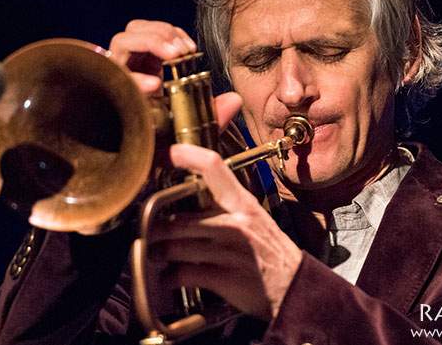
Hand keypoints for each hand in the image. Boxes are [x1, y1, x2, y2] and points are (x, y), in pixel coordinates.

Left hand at [108, 19, 195, 95]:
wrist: (136, 97)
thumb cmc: (130, 95)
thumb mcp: (131, 93)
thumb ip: (139, 86)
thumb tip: (154, 83)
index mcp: (116, 54)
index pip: (132, 41)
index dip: (156, 45)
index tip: (174, 54)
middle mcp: (126, 42)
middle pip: (144, 28)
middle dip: (166, 37)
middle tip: (183, 51)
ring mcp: (140, 40)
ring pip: (157, 27)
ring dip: (176, 37)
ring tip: (188, 50)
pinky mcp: (154, 43)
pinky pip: (167, 32)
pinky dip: (180, 37)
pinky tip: (189, 47)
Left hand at [152, 138, 302, 321]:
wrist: (295, 287)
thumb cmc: (270, 252)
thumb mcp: (254, 217)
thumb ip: (226, 204)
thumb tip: (190, 195)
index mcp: (242, 203)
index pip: (214, 167)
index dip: (188, 155)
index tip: (169, 153)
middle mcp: (234, 224)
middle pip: (177, 219)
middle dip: (154, 229)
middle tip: (146, 230)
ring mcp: (228, 251)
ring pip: (173, 247)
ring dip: (157, 254)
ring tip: (154, 255)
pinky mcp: (222, 278)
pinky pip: (180, 274)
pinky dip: (168, 278)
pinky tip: (169, 278)